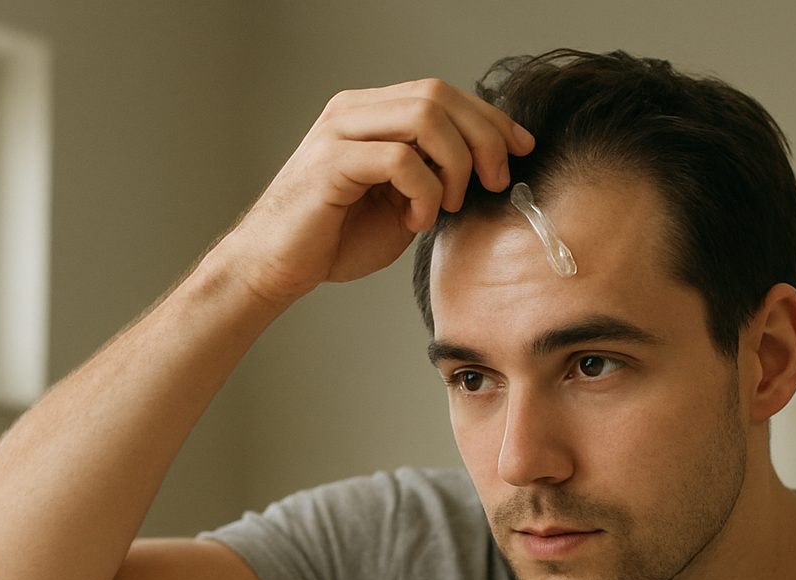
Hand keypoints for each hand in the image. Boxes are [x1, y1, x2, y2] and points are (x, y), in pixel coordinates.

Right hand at [216, 79, 534, 306]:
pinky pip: (400, 159)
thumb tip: (483, 167)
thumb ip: (433, 176)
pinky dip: (423, 192)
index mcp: (370, 114)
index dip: (489, 118)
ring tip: (449, 203)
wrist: (275, 269)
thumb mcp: (401, 203)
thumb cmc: (332, 239)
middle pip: (439, 96)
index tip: (520, 148)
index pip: (442, 94)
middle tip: (495, 180)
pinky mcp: (331, 163)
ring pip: (425, 118)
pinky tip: (416, 220)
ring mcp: (340, 132)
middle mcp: (353, 112)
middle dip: (483, 137)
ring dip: (454, 164)